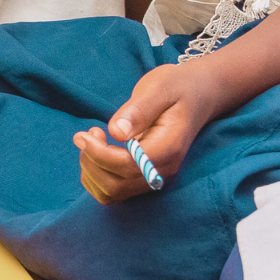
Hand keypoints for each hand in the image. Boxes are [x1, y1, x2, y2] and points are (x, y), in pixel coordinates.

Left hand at [75, 58, 232, 203]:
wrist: (196, 95)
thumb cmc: (176, 87)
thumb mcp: (159, 88)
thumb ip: (138, 110)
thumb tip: (116, 132)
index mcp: (169, 148)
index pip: (128, 166)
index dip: (99, 154)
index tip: (83, 134)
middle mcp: (162, 169)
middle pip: (116, 185)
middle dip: (92, 161)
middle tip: (88, 133)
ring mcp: (153, 175)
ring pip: (111, 192)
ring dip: (91, 169)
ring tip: (94, 139)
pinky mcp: (142, 176)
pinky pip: (112, 191)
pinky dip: (95, 176)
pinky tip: (97, 151)